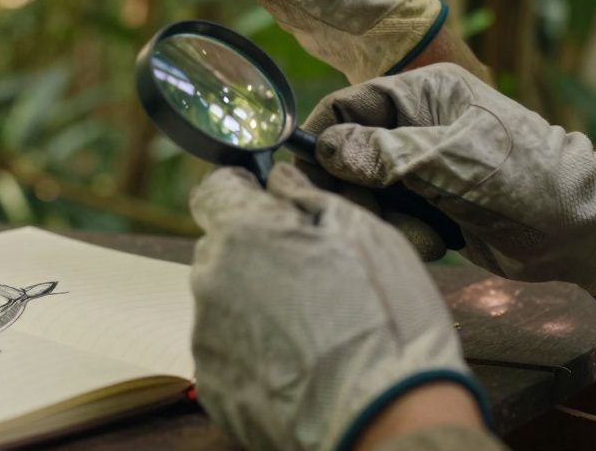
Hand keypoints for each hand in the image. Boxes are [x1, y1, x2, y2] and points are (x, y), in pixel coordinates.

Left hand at [189, 163, 488, 450]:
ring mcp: (207, 335)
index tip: (265, 203)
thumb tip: (279, 180)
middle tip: (307, 274)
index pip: (215, 191)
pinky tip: (298, 360)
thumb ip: (307, 196)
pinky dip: (254, 349)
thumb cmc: (385, 316)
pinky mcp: (213, 384)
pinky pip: (227, 349)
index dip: (241, 192)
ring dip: (253, 302)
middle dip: (254, 251)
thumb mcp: (362, 234)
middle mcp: (212, 278)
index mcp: (245, 233)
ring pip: (223, 299)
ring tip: (310, 327)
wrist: (388, 415)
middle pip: (221, 247)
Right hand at [303, 63, 595, 299]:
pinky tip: (438, 240)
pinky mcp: (430, 203)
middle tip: (365, 217)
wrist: (581, 230)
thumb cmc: (523, 179)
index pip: (348, 106)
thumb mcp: (451, 162)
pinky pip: (392, 216)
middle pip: (349, 153)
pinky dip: (406, 232)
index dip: (321, 138)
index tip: (305, 175)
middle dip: (353, 188)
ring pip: (366, 190)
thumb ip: (385, 155)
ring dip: (384, 216)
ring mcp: (422, 165)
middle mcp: (416, 124)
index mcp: (423, 93)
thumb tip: (325, 149)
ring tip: (422, 232)